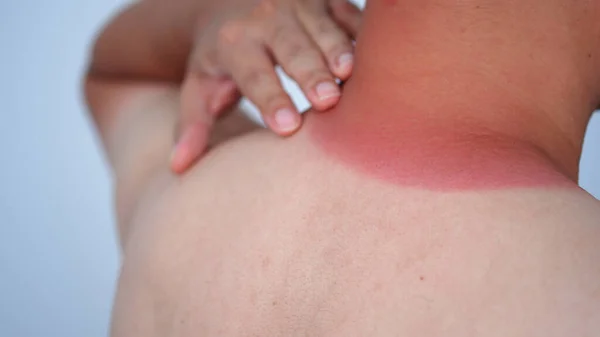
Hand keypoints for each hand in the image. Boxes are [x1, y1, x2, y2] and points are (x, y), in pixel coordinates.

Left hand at [170, 0, 361, 173]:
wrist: (226, 1)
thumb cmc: (219, 58)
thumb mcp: (199, 86)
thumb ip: (192, 124)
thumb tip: (178, 167)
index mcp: (234, 44)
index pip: (254, 76)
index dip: (271, 100)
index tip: (287, 126)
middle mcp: (265, 19)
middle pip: (292, 49)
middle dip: (310, 74)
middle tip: (327, 100)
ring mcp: (298, 5)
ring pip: (323, 29)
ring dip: (338, 49)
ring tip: (350, 74)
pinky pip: (348, 13)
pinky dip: (361, 33)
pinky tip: (375, 54)